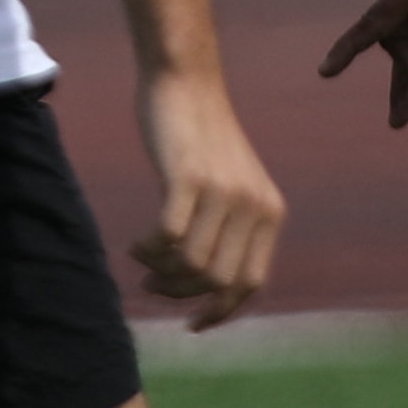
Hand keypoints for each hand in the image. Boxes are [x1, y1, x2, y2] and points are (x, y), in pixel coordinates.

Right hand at [131, 68, 283, 327]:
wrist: (187, 83)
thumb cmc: (201, 139)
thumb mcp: (233, 186)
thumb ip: (231, 228)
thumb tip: (206, 284)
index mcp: (270, 212)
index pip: (250, 283)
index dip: (221, 311)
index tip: (193, 324)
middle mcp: (254, 205)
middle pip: (217, 281)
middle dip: (181, 293)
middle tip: (153, 284)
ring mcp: (224, 192)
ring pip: (191, 265)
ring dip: (160, 273)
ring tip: (143, 261)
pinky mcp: (189, 178)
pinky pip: (167, 238)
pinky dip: (147, 251)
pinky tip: (137, 244)